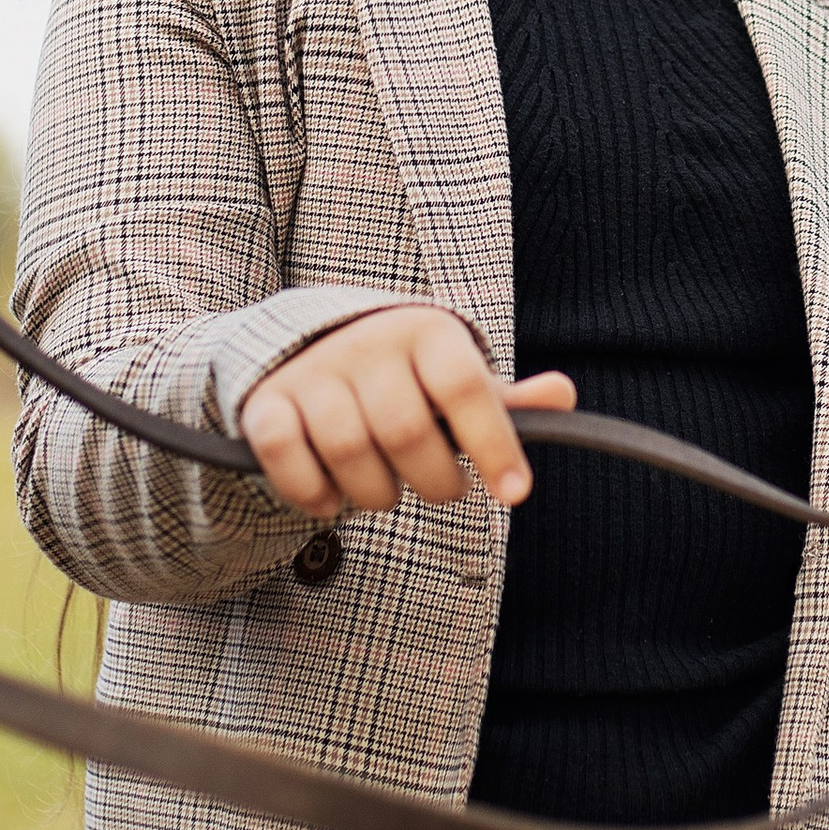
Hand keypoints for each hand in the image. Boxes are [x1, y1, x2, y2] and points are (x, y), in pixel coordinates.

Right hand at [240, 306, 574, 517]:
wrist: (307, 349)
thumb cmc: (403, 379)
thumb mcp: (454, 380)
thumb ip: (500, 400)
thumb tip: (563, 396)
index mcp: (426, 333)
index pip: (465, 388)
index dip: (495, 443)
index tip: (515, 493)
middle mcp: (367, 343)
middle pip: (406, 431)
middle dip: (432, 481)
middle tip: (439, 487)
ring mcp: (312, 371)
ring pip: (348, 449)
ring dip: (375, 494)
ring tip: (385, 489)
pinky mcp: (265, 402)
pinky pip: (285, 457)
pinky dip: (312, 493)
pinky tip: (331, 496)